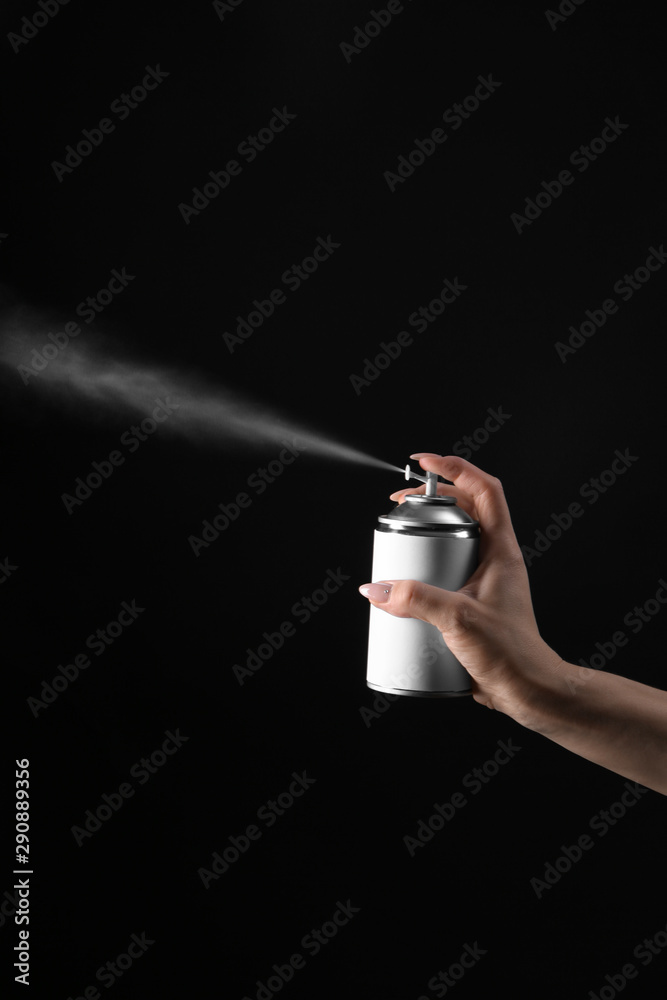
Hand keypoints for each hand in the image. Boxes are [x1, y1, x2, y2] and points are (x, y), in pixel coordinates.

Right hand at [358, 453, 561, 723]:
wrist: (530, 693)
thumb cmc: (513, 654)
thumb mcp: (459, 620)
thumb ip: (416, 600)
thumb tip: (377, 587)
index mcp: (502, 551)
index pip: (484, 490)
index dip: (455, 467)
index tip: (423, 461)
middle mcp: (494, 560)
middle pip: (463, 511)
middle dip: (429, 500)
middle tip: (399, 504)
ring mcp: (483, 582)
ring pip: (452, 544)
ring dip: (423, 537)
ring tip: (396, 543)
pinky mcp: (470, 606)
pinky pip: (442, 577)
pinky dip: (421, 574)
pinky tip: (402, 590)